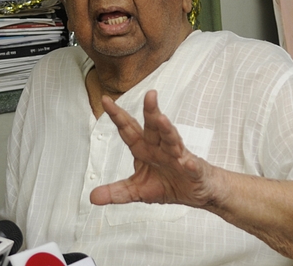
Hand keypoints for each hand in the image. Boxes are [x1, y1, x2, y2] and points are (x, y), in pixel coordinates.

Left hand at [89, 90, 216, 206]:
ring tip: (162, 120)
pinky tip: (188, 163)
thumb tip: (93, 197)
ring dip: (167, 130)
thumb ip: (118, 192)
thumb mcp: (139, 191)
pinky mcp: (194, 170)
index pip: (130, 131)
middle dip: (151, 112)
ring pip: (173, 141)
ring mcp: (180, 158)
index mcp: (145, 151)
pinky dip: (190, 164)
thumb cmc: (170, 184)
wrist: (198, 191)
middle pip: (154, 128)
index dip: (119, 116)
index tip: (106, 101)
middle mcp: (162, 149)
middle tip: (149, 95)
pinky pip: (192, 166)